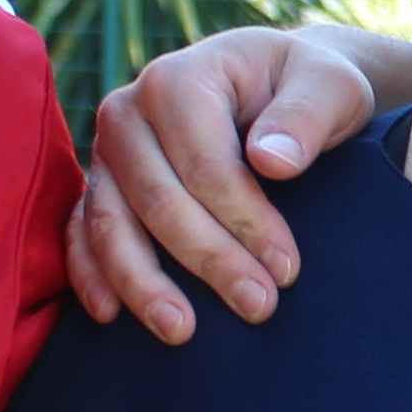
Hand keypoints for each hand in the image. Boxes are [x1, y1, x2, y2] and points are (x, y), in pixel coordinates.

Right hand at [68, 29, 388, 337]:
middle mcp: (127, 112)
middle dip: (208, 259)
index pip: (205, 165)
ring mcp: (107, 152)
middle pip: (157, 199)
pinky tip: (110, 316)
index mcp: (178, 79)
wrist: (278, 83)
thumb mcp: (329, 85)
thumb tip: (272, 162)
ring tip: (180, 332)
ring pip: (110, 223)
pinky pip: (81, 233)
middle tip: (259, 307)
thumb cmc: (307, 85)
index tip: (287, 269)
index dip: (245, 221)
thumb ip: (306, 116)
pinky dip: (91, 274)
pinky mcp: (102, 187)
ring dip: (144, 283)